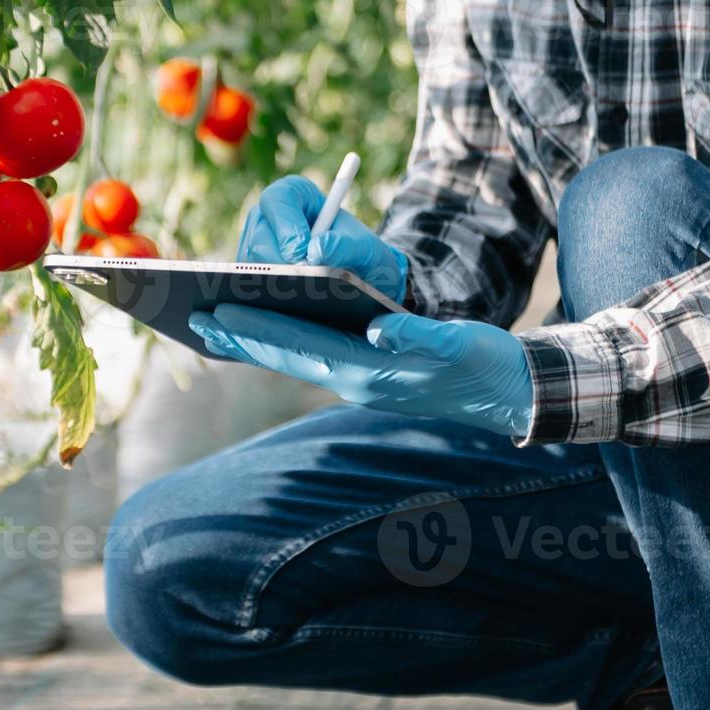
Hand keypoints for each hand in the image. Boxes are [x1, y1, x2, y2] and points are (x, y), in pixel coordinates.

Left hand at [189, 304, 532, 438]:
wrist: (512, 395)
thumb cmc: (488, 365)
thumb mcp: (460, 345)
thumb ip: (419, 336)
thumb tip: (379, 327)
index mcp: (374, 372)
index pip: (303, 347)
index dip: (260, 330)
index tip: (219, 314)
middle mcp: (359, 381)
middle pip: (289, 356)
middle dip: (243, 338)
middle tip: (196, 319)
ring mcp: (363, 383)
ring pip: (298, 359)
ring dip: (257, 343)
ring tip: (218, 324)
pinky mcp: (371, 378)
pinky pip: (315, 360)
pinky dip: (285, 345)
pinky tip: (268, 333)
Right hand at [239, 176, 408, 302]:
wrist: (360, 279)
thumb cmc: (361, 254)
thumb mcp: (365, 249)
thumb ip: (346, 245)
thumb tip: (316, 250)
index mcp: (294, 195)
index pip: (279, 200)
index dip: (287, 227)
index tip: (303, 254)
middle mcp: (268, 217)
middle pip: (259, 238)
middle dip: (280, 263)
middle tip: (305, 283)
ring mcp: (256, 246)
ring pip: (252, 265)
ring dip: (277, 283)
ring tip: (304, 296)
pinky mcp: (252, 273)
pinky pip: (251, 284)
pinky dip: (272, 295)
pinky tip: (293, 304)